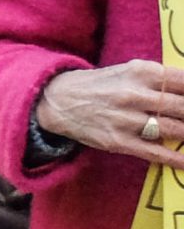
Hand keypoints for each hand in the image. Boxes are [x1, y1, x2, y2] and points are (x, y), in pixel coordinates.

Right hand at [35, 60, 183, 165]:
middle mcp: (134, 95)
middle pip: (183, 107)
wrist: (58, 100)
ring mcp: (126, 119)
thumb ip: (161, 78)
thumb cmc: (102, 84)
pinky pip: (154, 151)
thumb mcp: (130, 70)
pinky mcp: (118, 141)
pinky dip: (175, 158)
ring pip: (174, 129)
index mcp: (141, 72)